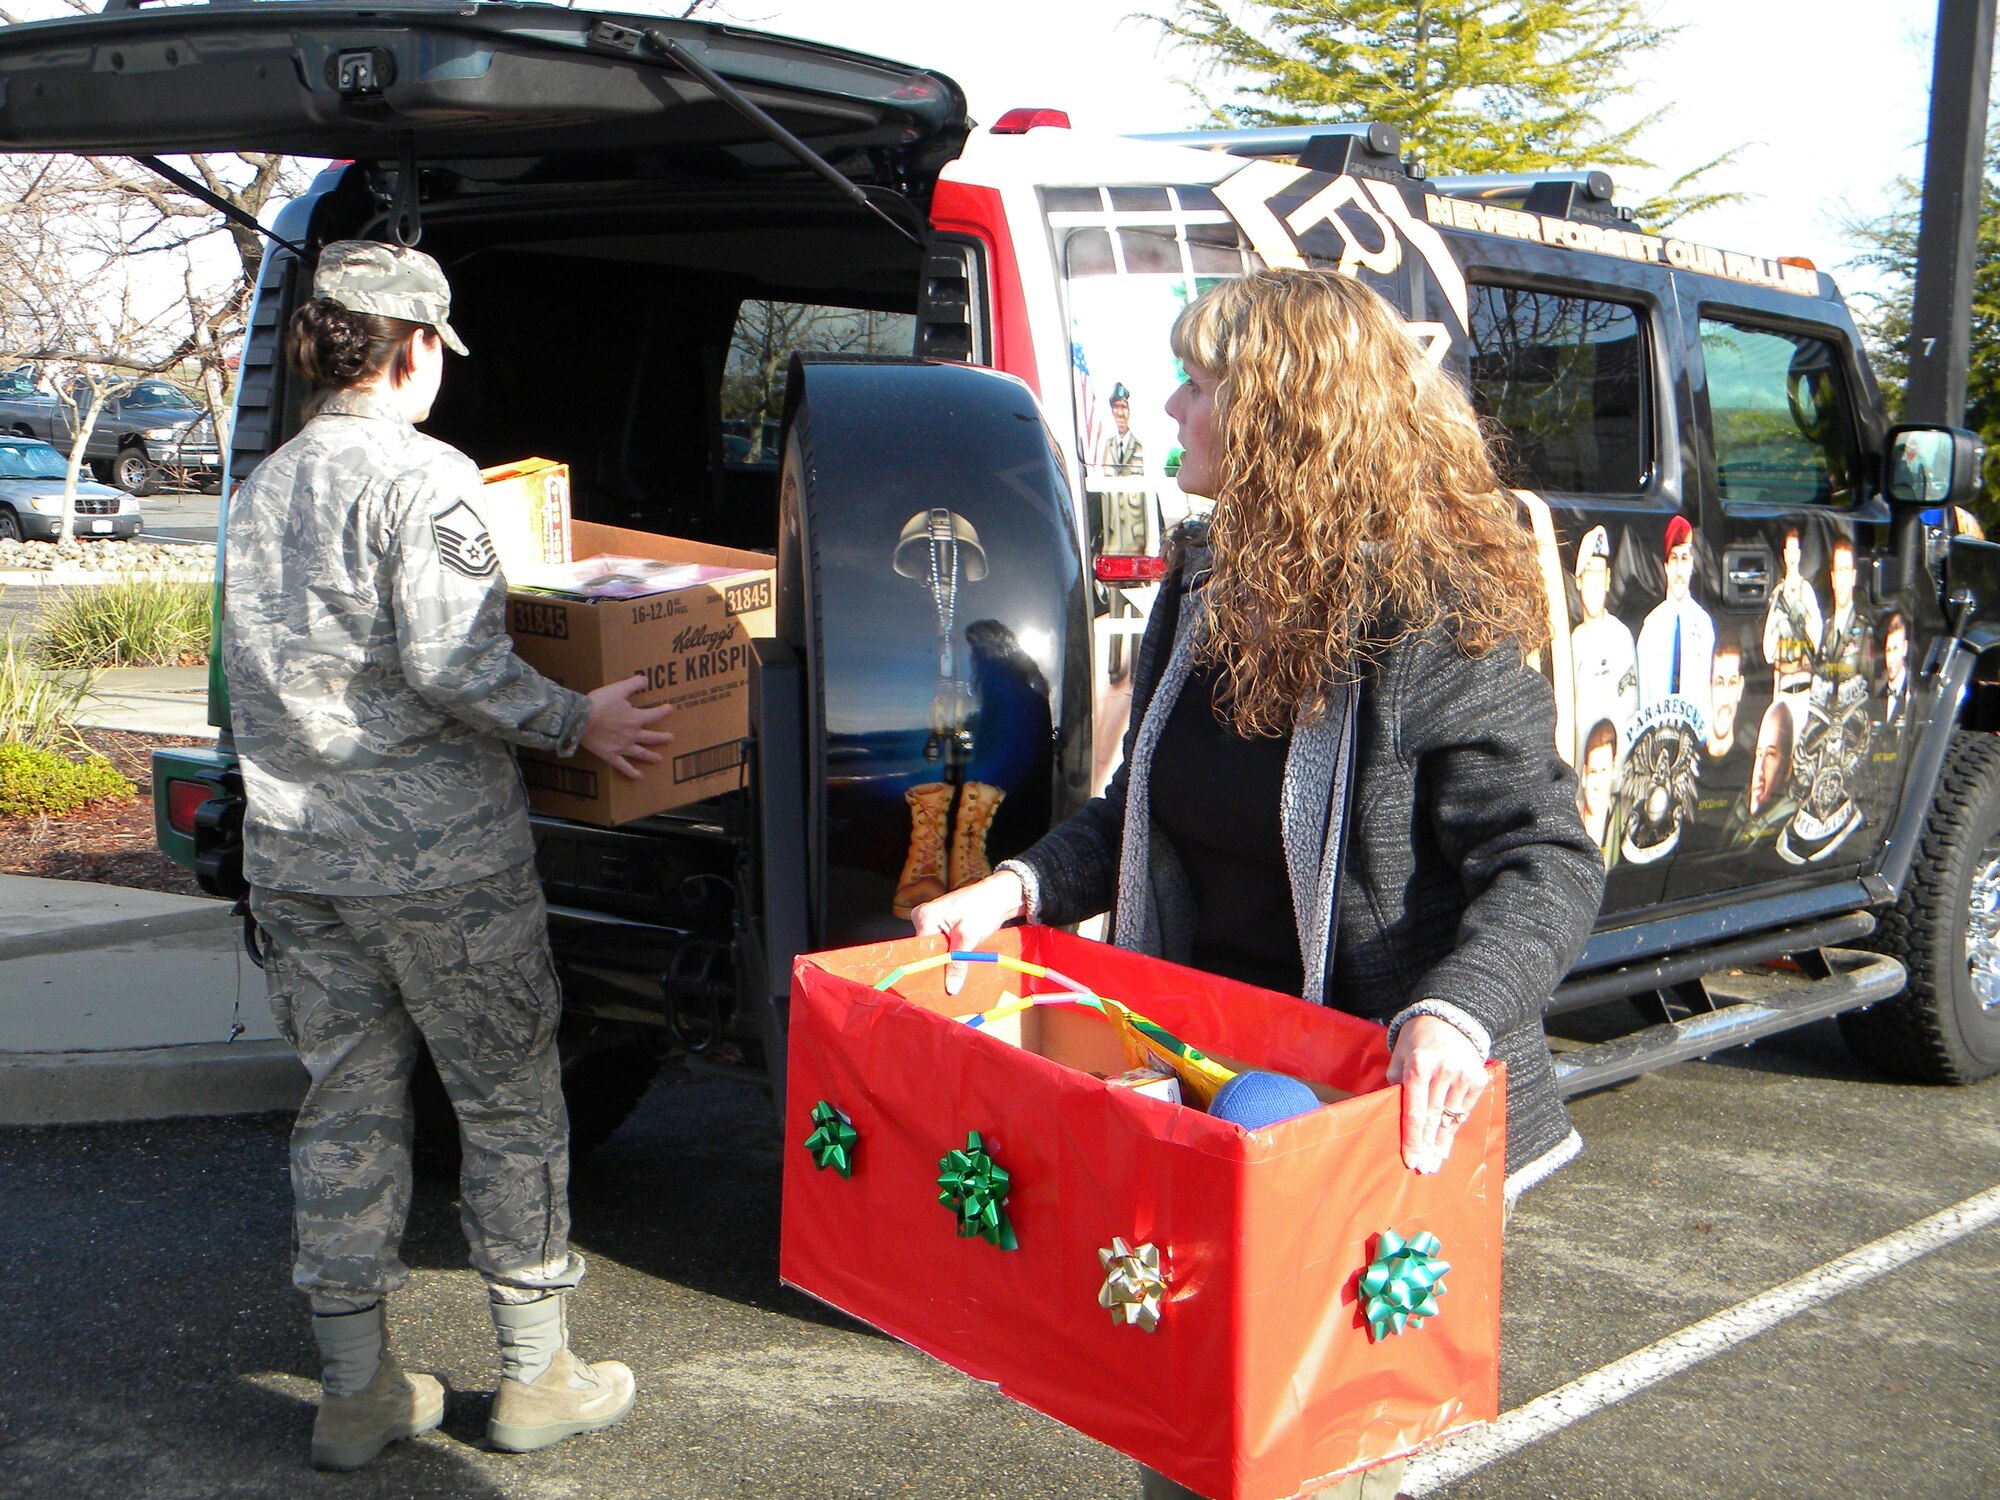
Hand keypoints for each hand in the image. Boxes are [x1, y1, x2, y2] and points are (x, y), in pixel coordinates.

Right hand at [580, 675, 674, 780]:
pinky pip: (623, 766)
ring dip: (650, 756)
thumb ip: (633, 684)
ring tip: (658, 759)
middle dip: (661, 737)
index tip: (670, 708)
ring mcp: (622, 747)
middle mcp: (632, 735)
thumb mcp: (618, 689)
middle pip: (651, 737)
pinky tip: (638, 777)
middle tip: (671, 739)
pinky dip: (631, 772)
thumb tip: (646, 679)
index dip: (664, 711)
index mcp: (635, 719)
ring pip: (640, 753)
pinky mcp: (611, 755)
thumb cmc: (599, 703)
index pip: (655, 715)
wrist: (581, 719)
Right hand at [909, 871, 1027, 994]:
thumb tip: (951, 987)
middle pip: (926, 951)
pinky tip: (960, 960)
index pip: (920, 951)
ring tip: (959, 968)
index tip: (939, 984)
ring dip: (946, 961)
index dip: (930, 967)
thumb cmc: (984, 907)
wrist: (1000, 896)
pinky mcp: (941, 925)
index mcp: (925, 916)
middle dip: (939, 966)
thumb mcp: (969, 937)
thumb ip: (957, 962)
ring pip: (935, 950)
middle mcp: (923, 917)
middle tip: (952, 981)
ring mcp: (932, 921)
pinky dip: (950, 954)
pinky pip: (941, 946)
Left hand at [1386, 1015, 1487, 1174]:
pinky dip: (1455, 1127)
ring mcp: (1463, 1075)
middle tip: (1424, 1168)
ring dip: (1442, 1142)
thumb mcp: (1399, 1058)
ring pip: (1451, 1118)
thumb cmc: (1416, 1042)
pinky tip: (1447, 1142)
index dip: (1412, 1139)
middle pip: (1433, 1119)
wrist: (1448, 1019)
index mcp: (1419, 1066)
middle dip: (1427, 1146)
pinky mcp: (1478, 1078)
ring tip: (1436, 1161)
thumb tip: (1395, 1117)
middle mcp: (1443, 1071)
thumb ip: (1396, 1086)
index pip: (1414, 1111)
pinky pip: (1465, 1110)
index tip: (1411, 1160)